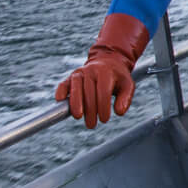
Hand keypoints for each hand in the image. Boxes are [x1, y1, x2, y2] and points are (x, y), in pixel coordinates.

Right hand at [55, 14, 150, 128]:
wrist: (108, 62)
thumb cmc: (117, 78)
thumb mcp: (127, 86)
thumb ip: (125, 99)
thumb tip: (119, 112)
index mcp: (106, 72)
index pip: (103, 91)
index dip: (102, 107)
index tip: (104, 119)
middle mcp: (91, 71)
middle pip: (88, 92)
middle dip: (90, 110)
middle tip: (92, 125)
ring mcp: (79, 73)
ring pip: (75, 88)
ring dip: (75, 104)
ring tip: (78, 117)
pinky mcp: (70, 77)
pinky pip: (63, 84)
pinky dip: (60, 92)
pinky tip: (61, 102)